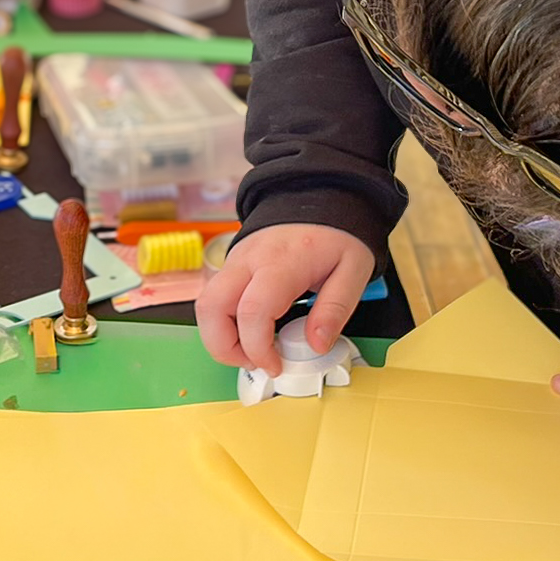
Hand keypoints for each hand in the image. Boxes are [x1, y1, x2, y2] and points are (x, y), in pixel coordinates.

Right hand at [197, 224, 374, 374]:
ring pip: (205, 304)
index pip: (252, 311)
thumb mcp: (354, 270)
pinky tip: (250, 330)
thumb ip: (335, 309)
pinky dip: (223, 321)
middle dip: (223, 347)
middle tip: (255, 362)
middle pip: (211, 308)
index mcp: (281, 262)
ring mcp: (235, 259)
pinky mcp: (232, 263)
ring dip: (219, 336)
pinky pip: (214, 296)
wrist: (321, 195)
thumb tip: (316, 346)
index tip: (276, 365)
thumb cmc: (337, 234)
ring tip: (252, 349)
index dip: (257, 348)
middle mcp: (248, 259)